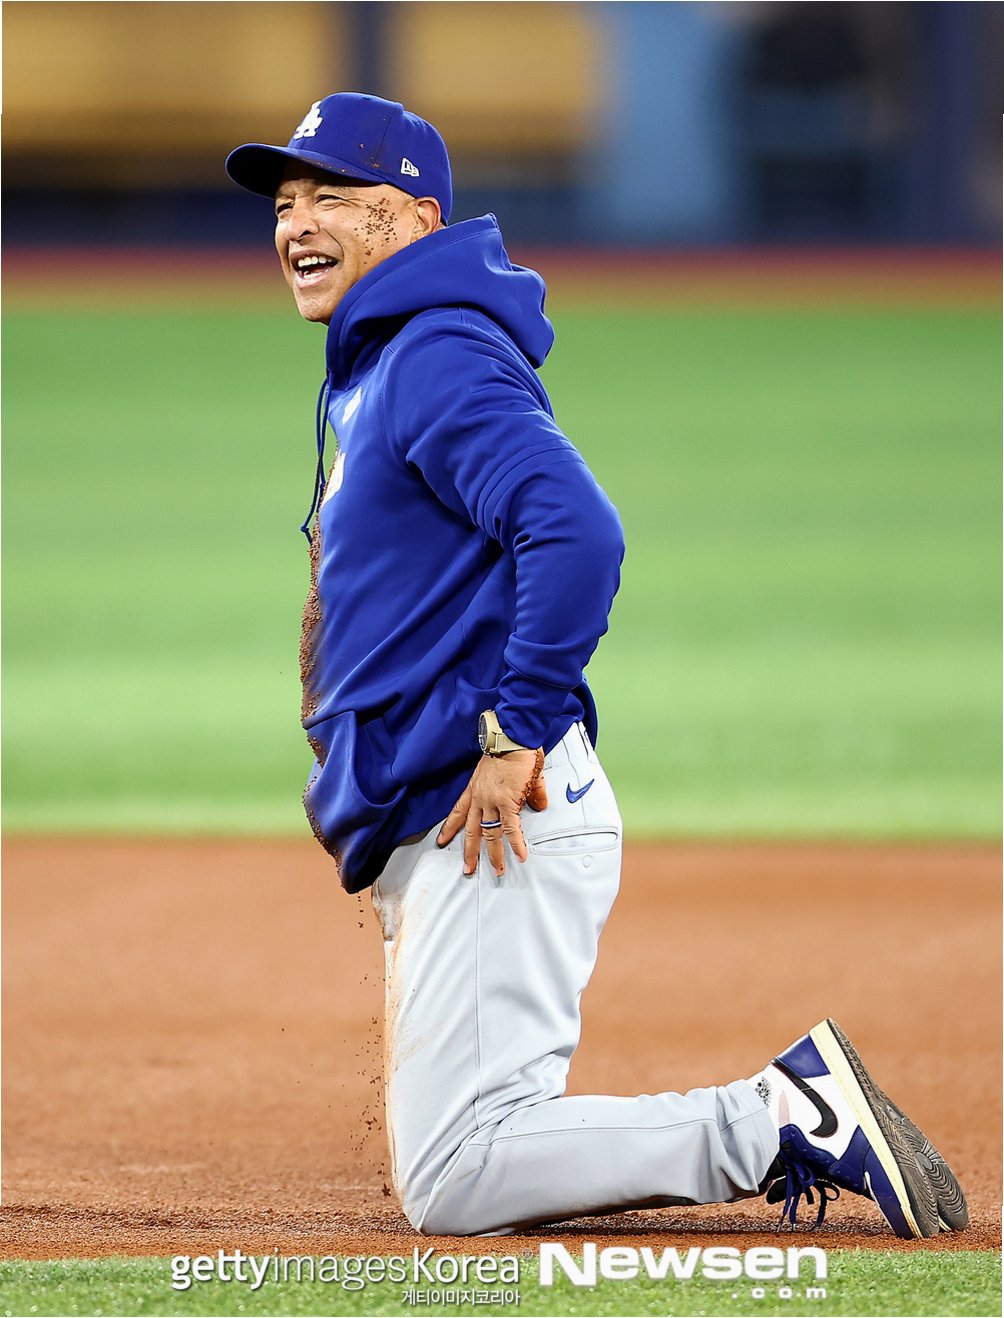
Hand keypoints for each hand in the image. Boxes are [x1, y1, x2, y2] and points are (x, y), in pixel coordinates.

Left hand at [437, 748, 547, 875]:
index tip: (442, 840)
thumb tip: (539, 804)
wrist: (513, 738)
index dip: (450, 827)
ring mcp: (493, 801)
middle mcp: (480, 797)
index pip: (459, 811)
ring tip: (497, 870)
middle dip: (469, 851)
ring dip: (493, 854)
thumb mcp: (506, 771)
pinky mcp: (508, 803)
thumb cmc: (511, 748)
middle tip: (467, 868)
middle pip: (471, 829)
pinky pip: (511, 828)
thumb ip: (522, 791)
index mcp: (475, 788)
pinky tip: (520, 855)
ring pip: (490, 833)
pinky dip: (516, 843)